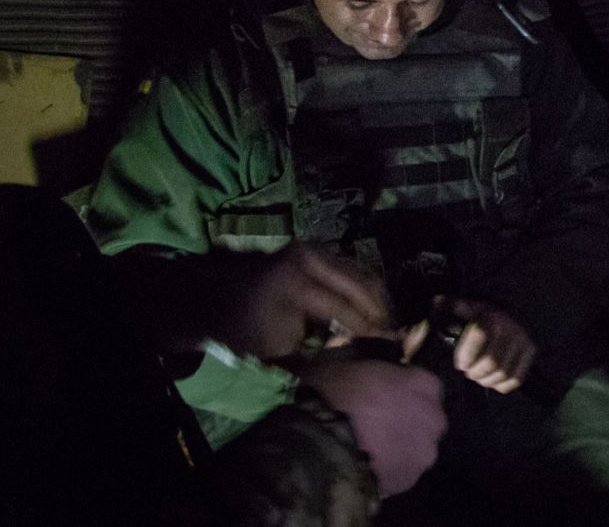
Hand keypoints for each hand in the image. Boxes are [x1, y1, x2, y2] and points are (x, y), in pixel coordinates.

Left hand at [202, 245, 395, 361]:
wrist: (215, 301)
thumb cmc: (245, 331)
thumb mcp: (278, 352)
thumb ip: (318, 355)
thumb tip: (359, 359)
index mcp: (296, 284)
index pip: (344, 307)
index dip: (368, 327)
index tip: (389, 344)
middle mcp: (308, 259)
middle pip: (358, 283)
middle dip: (379, 310)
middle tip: (393, 332)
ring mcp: (312, 249)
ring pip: (359, 271)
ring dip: (375, 297)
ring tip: (386, 321)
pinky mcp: (314, 249)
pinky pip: (349, 266)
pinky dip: (363, 287)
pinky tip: (371, 306)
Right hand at [299, 356, 445, 496]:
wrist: (313, 447)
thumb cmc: (328, 395)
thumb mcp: (340, 358)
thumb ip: (363, 354)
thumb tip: (364, 353)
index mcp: (425, 383)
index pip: (420, 382)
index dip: (398, 387)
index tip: (377, 392)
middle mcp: (435, 418)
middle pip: (423, 417)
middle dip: (404, 418)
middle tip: (371, 422)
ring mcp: (424, 453)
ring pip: (414, 447)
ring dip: (398, 445)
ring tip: (366, 448)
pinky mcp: (408, 481)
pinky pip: (399, 472)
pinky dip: (387, 469)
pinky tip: (363, 466)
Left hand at [414, 297, 536, 393]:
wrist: (501, 313)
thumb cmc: (472, 316)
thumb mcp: (457, 309)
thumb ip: (444, 309)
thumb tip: (436, 301)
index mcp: (489, 314)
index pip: (480, 334)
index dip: (467, 355)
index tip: (460, 363)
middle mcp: (510, 325)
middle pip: (491, 362)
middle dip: (475, 372)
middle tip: (468, 371)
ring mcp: (522, 339)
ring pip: (503, 373)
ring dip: (487, 380)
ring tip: (478, 375)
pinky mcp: (531, 350)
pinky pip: (516, 379)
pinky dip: (501, 385)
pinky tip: (492, 378)